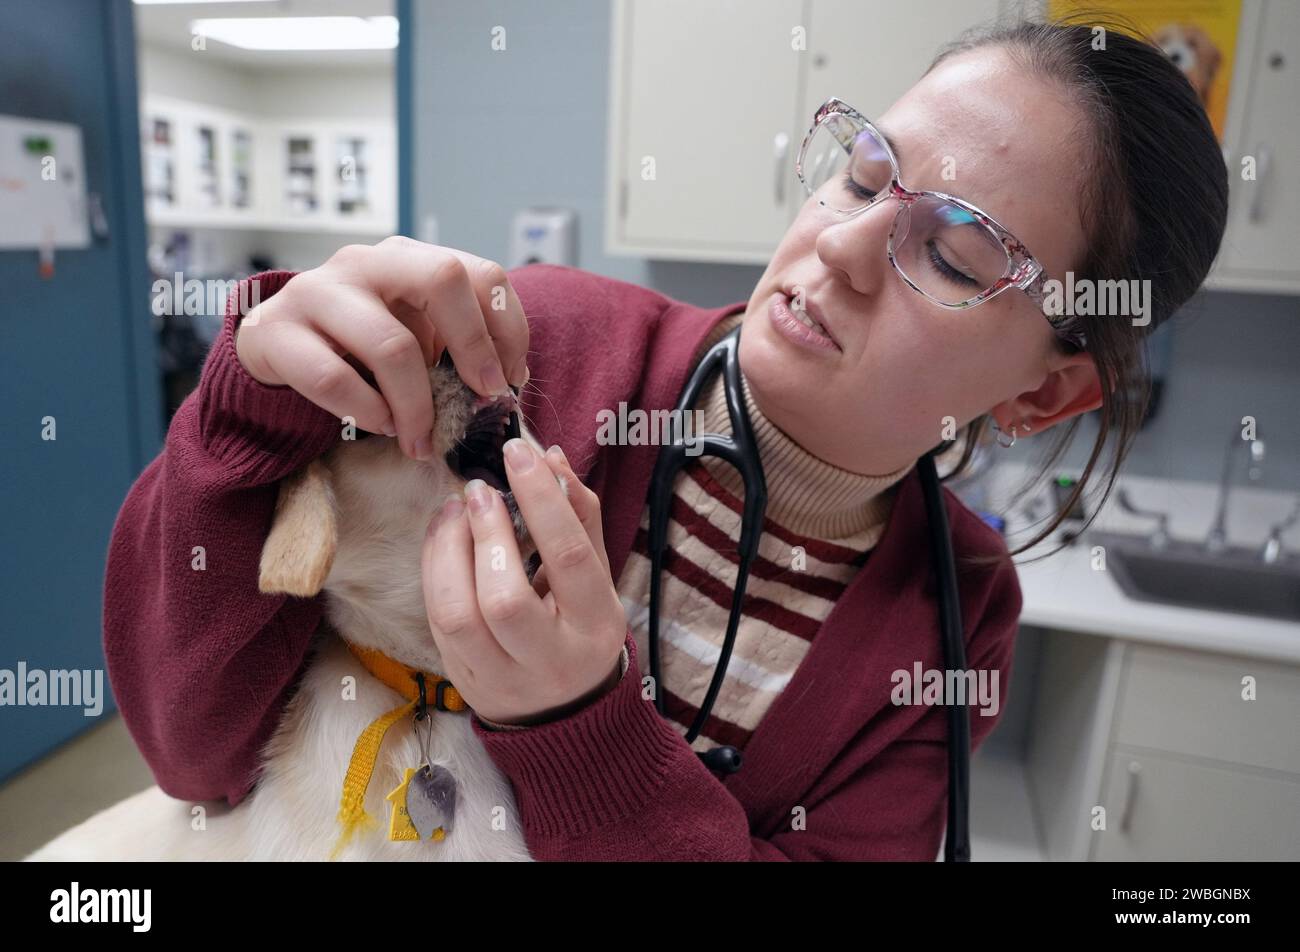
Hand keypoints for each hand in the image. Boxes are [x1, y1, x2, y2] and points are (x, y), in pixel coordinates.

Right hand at [234, 236, 529, 461]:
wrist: (272, 345)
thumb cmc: (356, 344)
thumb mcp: (412, 333)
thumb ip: (456, 345)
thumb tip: (510, 382)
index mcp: (409, 258)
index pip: (481, 273)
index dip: (507, 329)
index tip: (510, 379)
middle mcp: (365, 262)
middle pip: (442, 280)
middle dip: (474, 347)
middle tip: (482, 398)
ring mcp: (317, 291)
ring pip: (391, 345)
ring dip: (418, 406)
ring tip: (421, 438)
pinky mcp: (278, 332)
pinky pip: (336, 380)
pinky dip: (369, 413)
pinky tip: (381, 426)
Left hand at [420, 441, 627, 726]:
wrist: (564, 713)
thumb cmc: (581, 627)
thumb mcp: (597, 577)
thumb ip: (579, 517)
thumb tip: (548, 458)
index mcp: (596, 625)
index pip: (568, 557)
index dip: (541, 500)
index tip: (519, 454)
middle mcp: (550, 659)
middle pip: (506, 598)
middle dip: (486, 533)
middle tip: (478, 488)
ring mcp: (502, 677)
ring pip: (459, 616)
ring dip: (447, 551)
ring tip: (453, 508)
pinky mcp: (464, 680)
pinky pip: (437, 622)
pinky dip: (434, 570)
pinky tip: (442, 536)